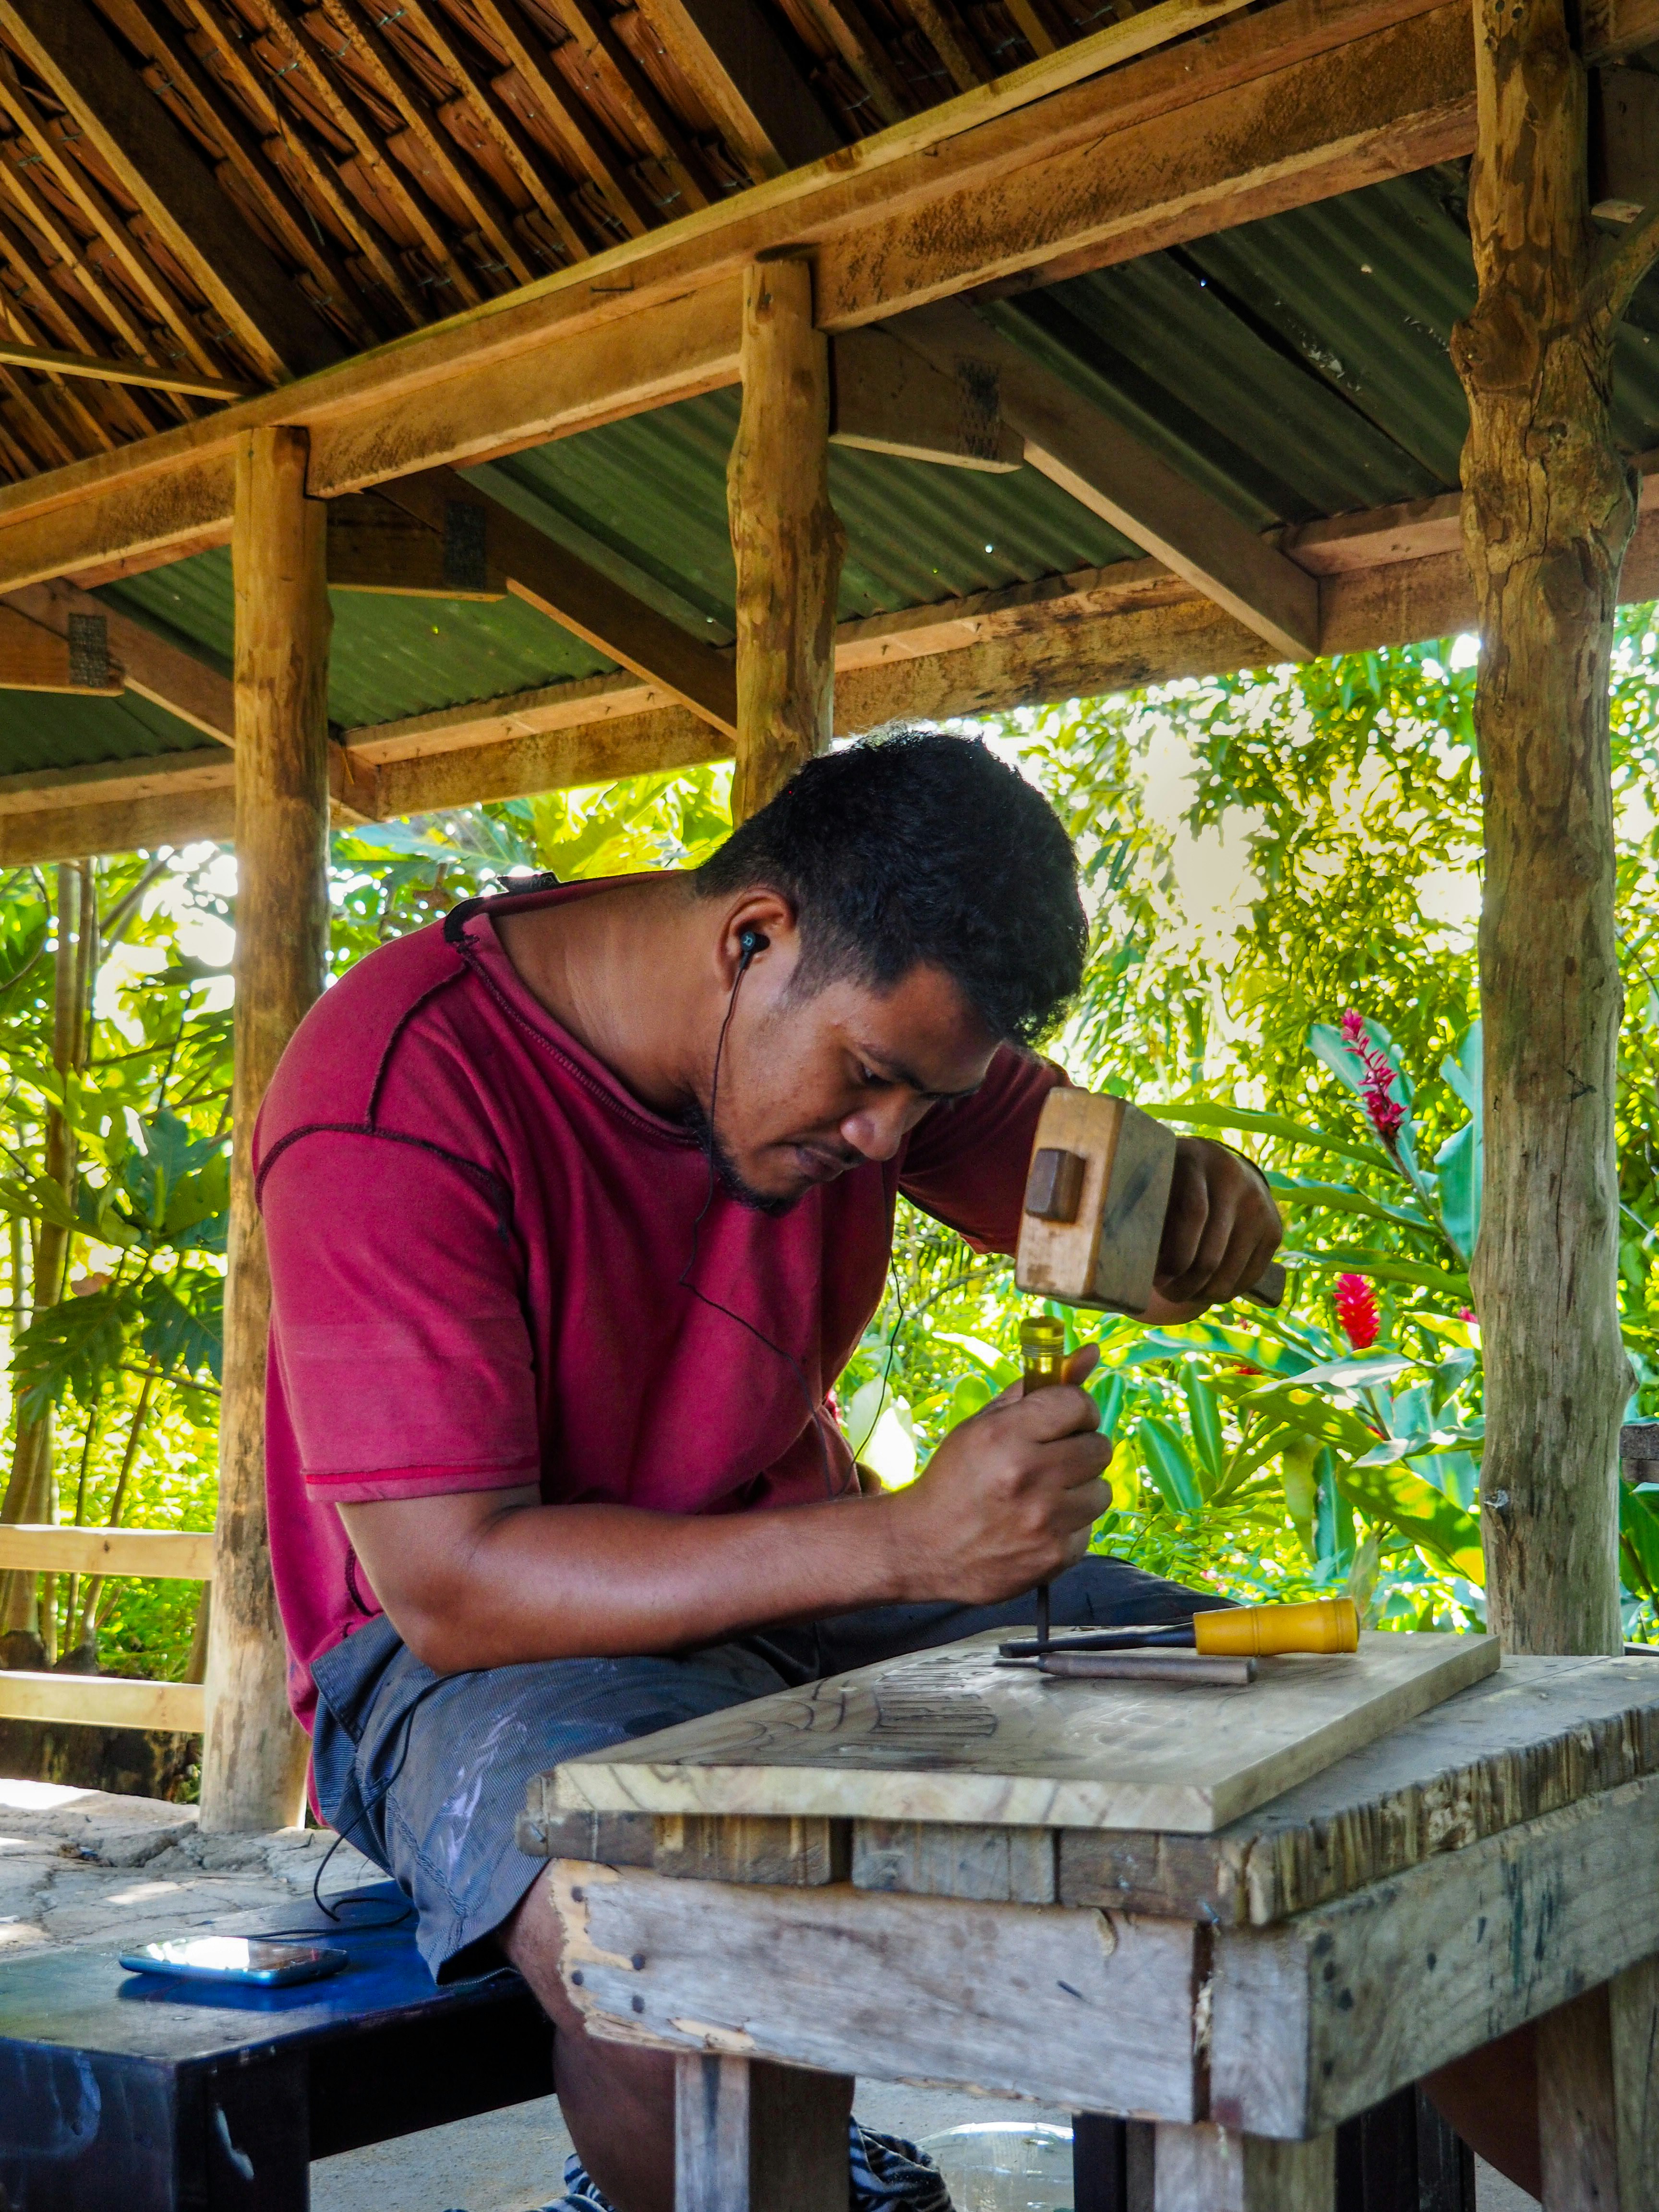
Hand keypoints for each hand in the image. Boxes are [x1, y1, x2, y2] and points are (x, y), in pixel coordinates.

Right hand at [885, 1345, 1110, 1602]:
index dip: (1076, 1410)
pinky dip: (1069, 1525)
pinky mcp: (1056, 1556)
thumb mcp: (985, 1423)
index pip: (1078, 1404)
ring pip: (1102, 1490)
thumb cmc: (956, 1477)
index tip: (1064, 1420)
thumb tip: (1093, 1352)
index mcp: (1005, 1435)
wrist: (924, 1547)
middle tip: (1052, 1458)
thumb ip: (1039, 1386)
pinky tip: (1038, 1525)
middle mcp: (1029, 1476)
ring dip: (1079, 1489)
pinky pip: (1088, 1528)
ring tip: (1045, 1494)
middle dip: (1079, 1448)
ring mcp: (1045, 1521)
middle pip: (1099, 1447)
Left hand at [1143, 1135, 1281, 1322]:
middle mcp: (1235, 1180)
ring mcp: (1260, 1205)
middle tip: (1164, 1293)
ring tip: (1179, 1294)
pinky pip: (1248, 1277)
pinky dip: (1224, 1292)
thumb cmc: (1170, 1181)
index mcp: (1196, 1161)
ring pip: (1229, 1273)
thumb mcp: (1154, 1180)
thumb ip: (1140, 1209)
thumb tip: (1119, 1261)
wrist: (1220, 1166)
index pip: (1193, 1215)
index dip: (1174, 1257)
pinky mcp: (1274, 1229)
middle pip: (1211, 1254)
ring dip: (1202, 1295)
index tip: (1154, 1279)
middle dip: (1184, 1286)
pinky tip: (1204, 1290)